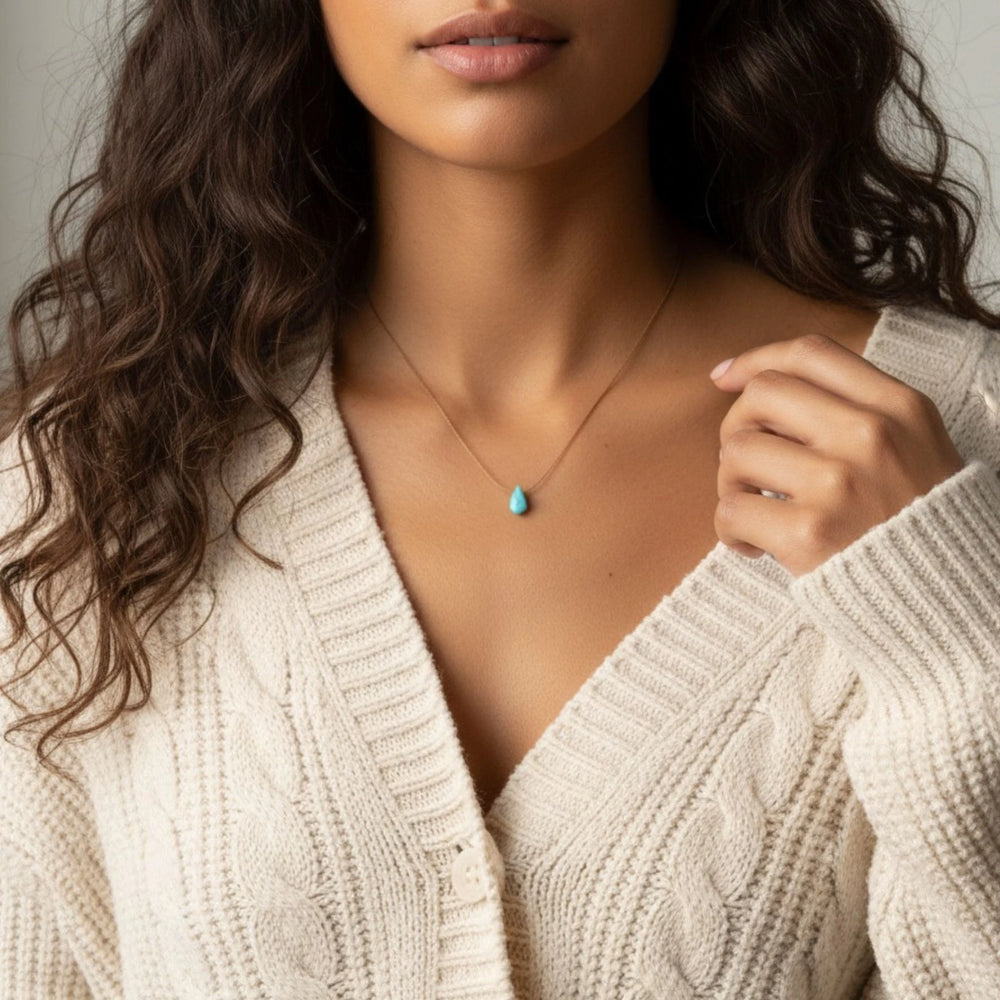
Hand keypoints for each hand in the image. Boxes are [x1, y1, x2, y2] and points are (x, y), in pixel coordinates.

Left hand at [710, 332, 965, 576]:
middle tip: (748, 464)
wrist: (952, 600)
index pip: (810, 354)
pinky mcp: (808, 532)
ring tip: (757, 508)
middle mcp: (869, 435)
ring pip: (736, 451)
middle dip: (737, 425)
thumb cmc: (916, 523)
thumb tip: (757, 381)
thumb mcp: (913, 445)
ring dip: (731, 483)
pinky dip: (729, 530)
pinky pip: (730, 509)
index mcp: (898, 406)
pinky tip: (754, 545)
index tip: (725, 378)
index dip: (756, 360)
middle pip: (762, 395)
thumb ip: (854, 409)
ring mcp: (837, 482)